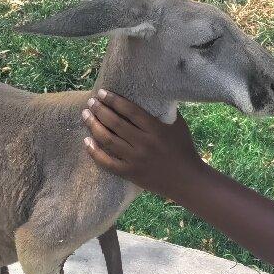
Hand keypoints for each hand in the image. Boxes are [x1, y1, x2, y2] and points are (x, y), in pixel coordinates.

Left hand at [82, 90, 202, 197]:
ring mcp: (136, 159)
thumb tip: (152, 94)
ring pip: (108, 140)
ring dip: (94, 126)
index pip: (130, 110)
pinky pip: (107, 162)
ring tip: (86, 116)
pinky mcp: (130, 173)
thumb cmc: (184, 150)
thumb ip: (165, 111)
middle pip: (115, 123)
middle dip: (100, 110)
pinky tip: (87, 142)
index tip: (102, 93)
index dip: (114, 100)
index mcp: (156, 129)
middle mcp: (144, 143)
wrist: (187, 180)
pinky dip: (95, 152)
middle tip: (91, 102)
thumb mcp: (179, 126)